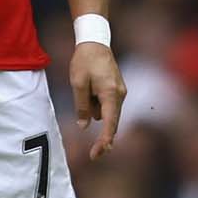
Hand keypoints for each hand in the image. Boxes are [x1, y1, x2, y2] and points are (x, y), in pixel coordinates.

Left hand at [70, 41, 124, 160]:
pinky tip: (88, 88)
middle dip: (103, 137)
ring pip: (106, 113)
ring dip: (95, 111)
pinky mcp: (117, 89)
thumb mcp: (77, 84)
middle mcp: (120, 95)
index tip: (97, 154)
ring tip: (83, 89)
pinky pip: (106, 104)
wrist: (95, 41)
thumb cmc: (85, 61)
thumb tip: (84, 126)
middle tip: (94, 155)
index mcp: (110, 94)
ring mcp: (120, 92)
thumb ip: (82, 107)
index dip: (104, 141)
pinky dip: (97, 104)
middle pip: (112, 122)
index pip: (109, 124)